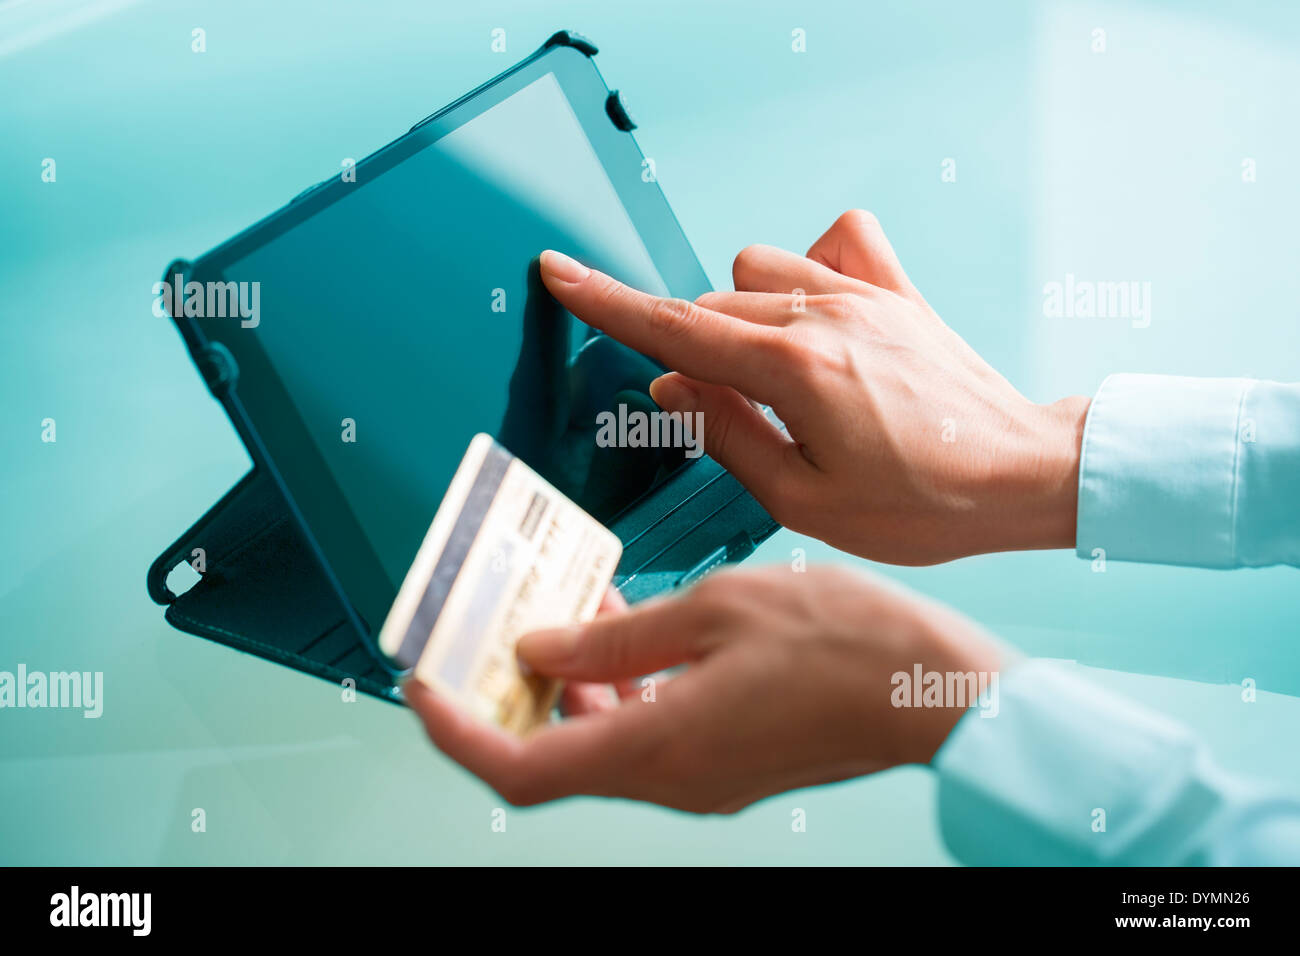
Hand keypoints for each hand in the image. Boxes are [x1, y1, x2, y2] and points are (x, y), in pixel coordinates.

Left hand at [403, 566, 1004, 812]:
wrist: (936, 690)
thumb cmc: (845, 644)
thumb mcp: (714, 611)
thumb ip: (617, 637)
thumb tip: (542, 652)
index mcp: (660, 748)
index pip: (519, 770)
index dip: (457, 732)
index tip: (424, 683)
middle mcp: (672, 779)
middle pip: (553, 756)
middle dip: (508, 697)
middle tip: (490, 630)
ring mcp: (702, 777)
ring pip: (600, 742)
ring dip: (568, 687)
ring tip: (562, 611)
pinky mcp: (726, 760)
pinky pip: (646, 732)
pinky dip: (619, 688)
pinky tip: (626, 628)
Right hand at [537, 211, 1089, 563]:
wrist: (1024, 476)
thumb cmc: (924, 505)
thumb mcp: (805, 501)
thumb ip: (726, 436)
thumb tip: (672, 389)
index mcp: (792, 370)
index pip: (673, 327)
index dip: (606, 301)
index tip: (561, 272)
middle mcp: (823, 315)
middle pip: (710, 308)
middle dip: (691, 353)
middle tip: (717, 412)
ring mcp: (862, 294)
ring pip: (756, 272)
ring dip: (740, 315)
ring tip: (773, 377)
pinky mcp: (896, 291)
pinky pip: (834, 241)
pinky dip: (809, 268)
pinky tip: (819, 313)